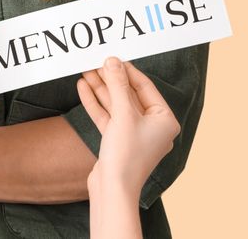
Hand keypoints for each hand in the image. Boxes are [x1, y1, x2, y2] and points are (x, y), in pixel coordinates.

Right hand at [78, 57, 179, 195]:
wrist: (113, 191)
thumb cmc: (127, 155)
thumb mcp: (123, 114)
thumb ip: (117, 85)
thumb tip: (112, 62)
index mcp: (164, 120)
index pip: (145, 87)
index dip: (127, 71)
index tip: (112, 58)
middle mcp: (152, 126)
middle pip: (129, 95)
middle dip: (110, 79)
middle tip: (95, 62)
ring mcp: (134, 134)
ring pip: (116, 105)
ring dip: (100, 89)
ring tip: (85, 71)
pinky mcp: (118, 141)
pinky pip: (108, 117)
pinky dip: (96, 103)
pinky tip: (83, 88)